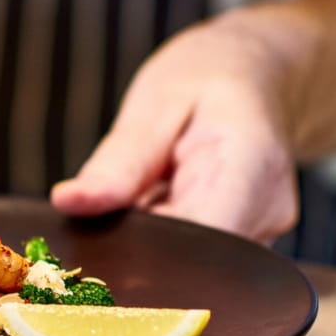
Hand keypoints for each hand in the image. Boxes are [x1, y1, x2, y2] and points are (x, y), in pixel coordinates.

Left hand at [50, 8, 303, 243]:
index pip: (197, 242)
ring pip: (188, 261)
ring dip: (147, 240)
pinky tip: (150, 205)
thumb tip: (70, 203)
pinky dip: (160, 236)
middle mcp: (265, 210)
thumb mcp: (153, 105)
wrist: (250, 74)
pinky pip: (192, 252)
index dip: (142, 252)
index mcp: (249, 169)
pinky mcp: (244, 238)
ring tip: (136, 193)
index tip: (98, 236)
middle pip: (190, 261)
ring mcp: (260, 230)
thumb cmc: (204, 79)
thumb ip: (117, 162)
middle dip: (136, 247)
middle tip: (103, 210)